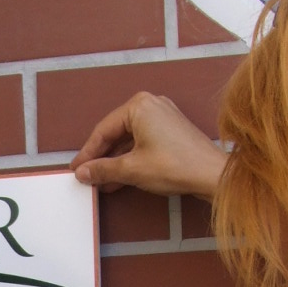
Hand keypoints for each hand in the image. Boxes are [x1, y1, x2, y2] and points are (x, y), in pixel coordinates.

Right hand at [72, 91, 227, 198]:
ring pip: (129, 140)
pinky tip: (118, 178)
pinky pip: (142, 142)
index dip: (87, 153)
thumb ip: (103, 169)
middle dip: (101, 158)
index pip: (103, 130)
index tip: (76, 169)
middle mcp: (150, 105)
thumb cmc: (175, 165)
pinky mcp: (171, 130)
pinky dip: (130, 159)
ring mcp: (162, 117)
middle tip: (85, 175)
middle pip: (116, 133)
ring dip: (114, 161)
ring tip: (100, 181)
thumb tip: (82, 173)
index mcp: (138, 106)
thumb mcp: (131, 169)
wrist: (212, 174)